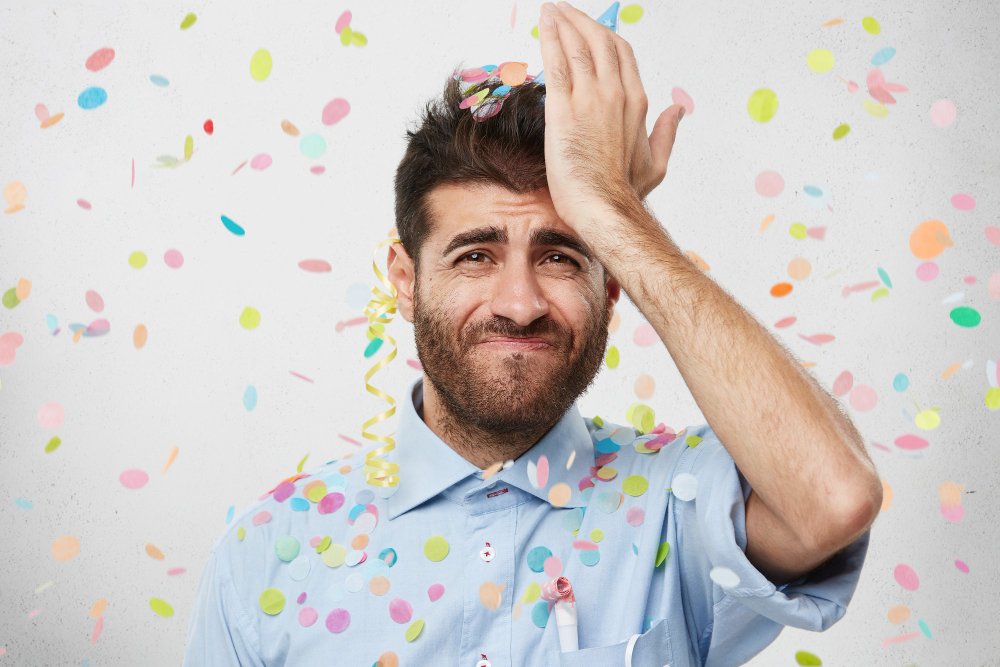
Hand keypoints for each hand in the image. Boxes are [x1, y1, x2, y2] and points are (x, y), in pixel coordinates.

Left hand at [538, 1, 683, 228]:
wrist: (603, 207)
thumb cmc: (625, 192)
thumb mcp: (656, 163)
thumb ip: (666, 133)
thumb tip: (678, 111)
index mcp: (637, 102)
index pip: (622, 54)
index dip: (604, 35)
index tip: (589, 28)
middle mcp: (616, 93)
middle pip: (600, 42)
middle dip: (581, 20)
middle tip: (564, 9)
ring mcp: (590, 99)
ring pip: (578, 47)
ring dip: (562, 23)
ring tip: (549, 10)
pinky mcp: (563, 109)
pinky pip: (556, 64)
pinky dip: (549, 40)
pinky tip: (542, 26)